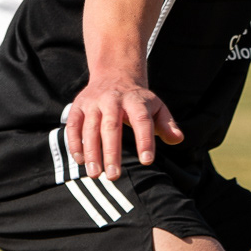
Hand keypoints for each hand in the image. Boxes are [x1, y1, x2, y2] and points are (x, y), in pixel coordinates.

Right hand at [67, 75, 183, 179]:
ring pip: (90, 128)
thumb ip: (166, 124)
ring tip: (95, 174)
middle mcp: (112, 100)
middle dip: (111, 153)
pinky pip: (73, 126)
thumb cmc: (138, 99)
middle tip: (114, 177)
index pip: (142, 120)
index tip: (147, 161)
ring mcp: (93, 102)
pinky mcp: (78, 106)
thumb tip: (178, 139)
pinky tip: (80, 161)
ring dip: (91, 152)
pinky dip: (74, 143)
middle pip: (111, 126)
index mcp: (135, 100)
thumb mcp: (156, 107)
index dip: (145, 140)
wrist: (114, 74)